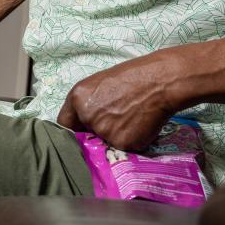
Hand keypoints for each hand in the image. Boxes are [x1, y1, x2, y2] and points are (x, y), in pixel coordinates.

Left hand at [57, 51, 184, 149]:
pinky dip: (132, 140)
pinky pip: (123, 147)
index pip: (64, 125)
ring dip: (115, 136)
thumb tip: (83, 124)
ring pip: (105, 142)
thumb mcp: (99, 84)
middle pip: (86, 135)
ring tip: (131, 118)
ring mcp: (105, 131)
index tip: (82, 130)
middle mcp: (87, 117)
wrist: (160, 81)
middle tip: (115, 119)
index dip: (74, 128)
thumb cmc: (132, 77)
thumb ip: (87, 104)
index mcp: (77, 99)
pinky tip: (140, 124)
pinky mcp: (123, 142)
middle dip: (97, 132)